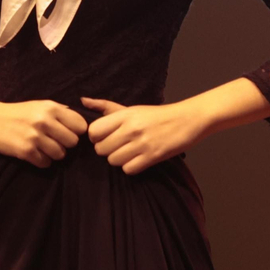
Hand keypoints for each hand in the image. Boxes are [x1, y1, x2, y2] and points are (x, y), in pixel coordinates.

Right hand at [0, 99, 86, 166]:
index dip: (76, 132)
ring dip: (54, 154)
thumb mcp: (40, 105)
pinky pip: (45, 163)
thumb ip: (59, 111)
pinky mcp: (25, 150)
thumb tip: (81, 122)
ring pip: (60, 154)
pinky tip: (35, 154)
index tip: (68, 134)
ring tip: (44, 149)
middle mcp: (45, 120)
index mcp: (51, 107)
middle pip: (73, 142)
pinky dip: (42, 161)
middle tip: (54, 142)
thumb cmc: (18, 112)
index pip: (80, 125)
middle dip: (65, 144)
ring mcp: (35, 136)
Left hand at [84, 98, 206, 174]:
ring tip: (129, 153)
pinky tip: (138, 159)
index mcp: (125, 115)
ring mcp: (142, 143)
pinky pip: (128, 169)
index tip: (104, 138)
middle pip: (101, 149)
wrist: (187, 120)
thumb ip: (106, 107)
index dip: (95, 137)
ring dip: (119, 159)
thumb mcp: (132, 108)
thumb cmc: (157, 115)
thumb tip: (83, 100)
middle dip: (107, 150)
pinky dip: (131, 167)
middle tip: (118, 146)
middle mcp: (131, 128)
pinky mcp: (152, 157)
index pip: (94, 131)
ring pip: (113, 161)